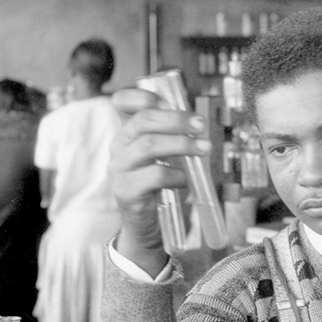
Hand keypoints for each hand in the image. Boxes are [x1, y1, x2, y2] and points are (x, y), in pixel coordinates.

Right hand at [109, 88, 210, 275]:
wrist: (145, 225)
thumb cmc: (158, 186)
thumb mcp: (162, 156)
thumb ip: (170, 135)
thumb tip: (195, 118)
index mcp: (126, 134)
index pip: (122, 102)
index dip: (142, 96)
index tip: (167, 100)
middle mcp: (117, 148)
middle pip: (143, 121)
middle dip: (176, 119)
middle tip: (200, 124)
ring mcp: (119, 170)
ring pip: (149, 145)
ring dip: (181, 144)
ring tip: (203, 148)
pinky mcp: (126, 191)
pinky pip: (155, 176)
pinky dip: (177, 176)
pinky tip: (185, 182)